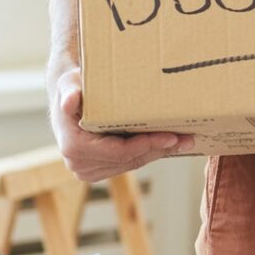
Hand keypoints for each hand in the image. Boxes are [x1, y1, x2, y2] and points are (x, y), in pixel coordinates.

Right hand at [49, 67, 195, 180]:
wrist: (68, 97)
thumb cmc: (72, 86)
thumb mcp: (69, 83)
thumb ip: (69, 91)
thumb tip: (69, 101)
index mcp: (74, 147)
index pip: (119, 152)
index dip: (146, 145)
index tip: (170, 136)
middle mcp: (79, 164)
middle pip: (129, 161)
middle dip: (159, 149)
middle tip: (186, 139)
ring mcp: (88, 171)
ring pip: (132, 164)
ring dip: (158, 153)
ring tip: (183, 141)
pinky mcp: (99, 171)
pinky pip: (129, 163)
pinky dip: (148, 153)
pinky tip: (166, 144)